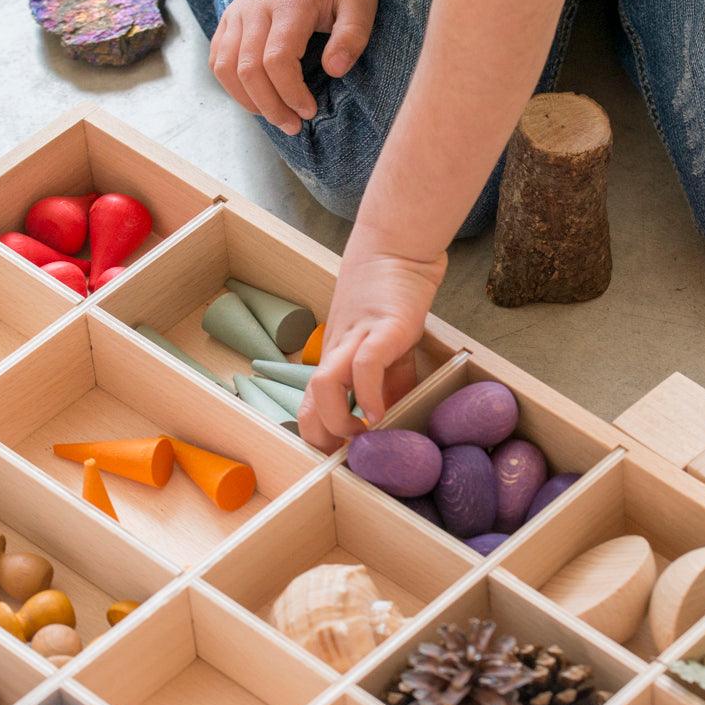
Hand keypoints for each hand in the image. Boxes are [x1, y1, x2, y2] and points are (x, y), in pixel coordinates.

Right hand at [209, 0, 376, 133]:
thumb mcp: (360, 2)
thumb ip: (353, 35)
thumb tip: (334, 70)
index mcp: (289, 4)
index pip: (276, 58)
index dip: (290, 92)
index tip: (309, 111)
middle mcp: (254, 7)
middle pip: (248, 69)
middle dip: (270, 106)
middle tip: (293, 125)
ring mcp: (236, 13)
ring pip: (226, 68)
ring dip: (249, 101)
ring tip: (276, 117)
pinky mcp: (226, 22)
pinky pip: (217, 61)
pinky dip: (233, 87)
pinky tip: (257, 100)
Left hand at [298, 234, 446, 449]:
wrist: (396, 248)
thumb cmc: (388, 298)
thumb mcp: (386, 347)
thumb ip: (387, 380)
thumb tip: (389, 416)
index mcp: (334, 360)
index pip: (308, 410)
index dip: (320, 439)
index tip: (343, 456)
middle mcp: (337, 353)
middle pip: (308, 406)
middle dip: (324, 439)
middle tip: (351, 453)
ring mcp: (356, 339)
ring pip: (324, 386)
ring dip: (339, 420)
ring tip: (364, 433)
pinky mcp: (383, 327)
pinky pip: (364, 365)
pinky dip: (368, 393)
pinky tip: (381, 410)